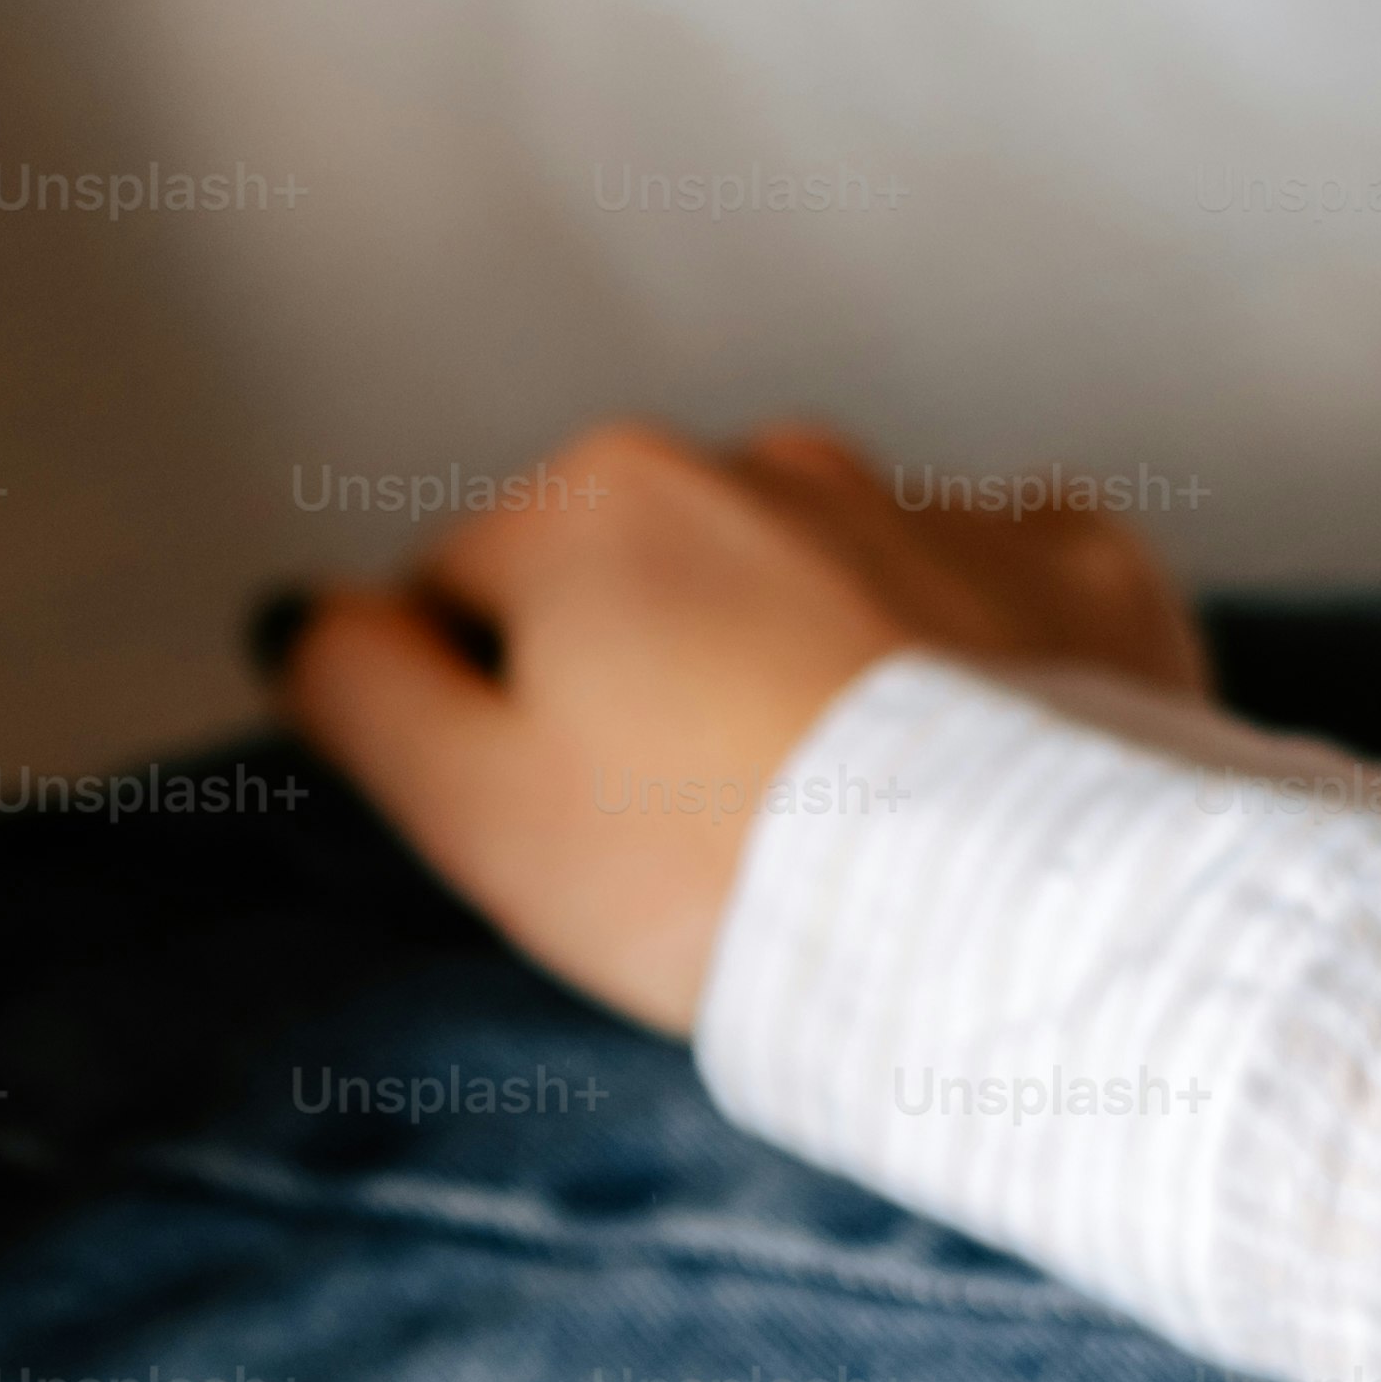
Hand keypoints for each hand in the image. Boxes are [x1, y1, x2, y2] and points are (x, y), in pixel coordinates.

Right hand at [272, 419, 1202, 1028]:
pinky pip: (998, 605)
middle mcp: (770, 462)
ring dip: (812, 672)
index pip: (472, 595)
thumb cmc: (721, 876)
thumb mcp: (475, 807)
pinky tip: (967, 778)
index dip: (493, 721)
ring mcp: (939, 506)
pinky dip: (974, 673)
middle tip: (695, 843)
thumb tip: (298, 615)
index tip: (561, 824)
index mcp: (599, 502)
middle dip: (658, 681)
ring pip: (827, 584)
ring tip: (841, 826)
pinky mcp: (1082, 570)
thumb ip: (361, 691)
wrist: (1011, 919)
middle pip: (656, 579)